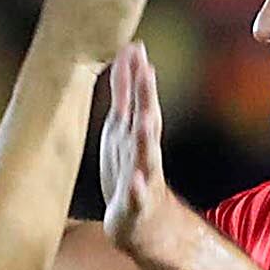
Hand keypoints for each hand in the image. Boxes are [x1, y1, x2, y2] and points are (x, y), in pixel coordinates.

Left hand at [97, 42, 179, 248]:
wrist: (140, 223)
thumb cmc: (128, 170)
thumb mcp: (122, 128)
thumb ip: (125, 94)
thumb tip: (127, 57)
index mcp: (135, 133)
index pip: (138, 99)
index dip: (137, 74)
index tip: (136, 47)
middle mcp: (142, 151)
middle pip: (146, 119)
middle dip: (146, 96)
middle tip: (147, 69)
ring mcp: (141, 177)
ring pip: (146, 155)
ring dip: (146, 137)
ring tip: (145, 119)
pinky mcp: (135, 204)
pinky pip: (137, 197)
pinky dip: (137, 190)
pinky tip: (137, 183)